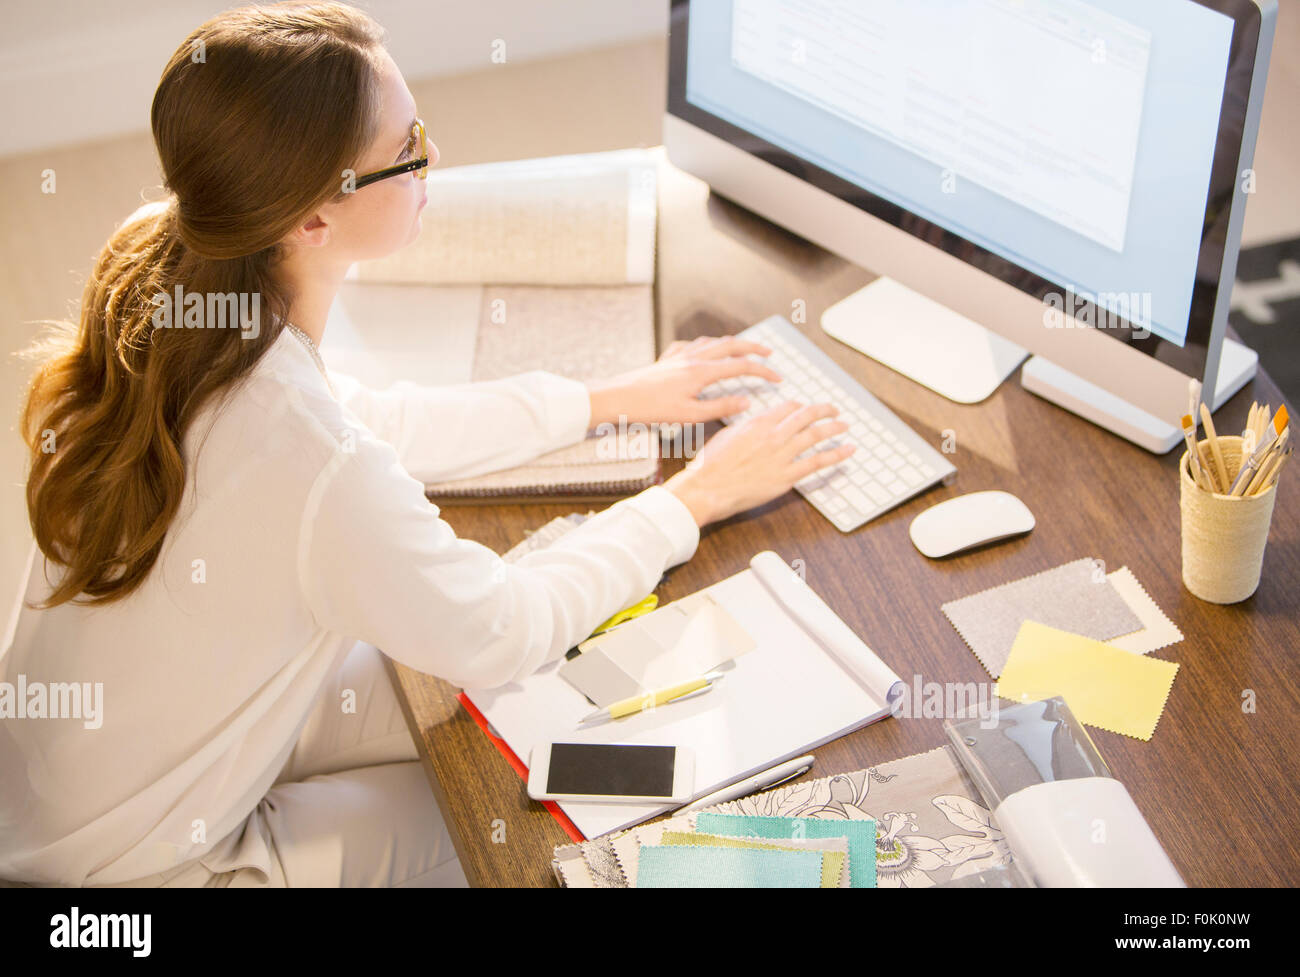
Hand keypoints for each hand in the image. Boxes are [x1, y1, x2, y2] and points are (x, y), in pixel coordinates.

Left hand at [585, 335, 781, 427]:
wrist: (617, 398)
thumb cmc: (650, 409)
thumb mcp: (689, 415)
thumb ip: (720, 406)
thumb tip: (747, 401)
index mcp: (701, 372)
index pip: (741, 367)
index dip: (763, 371)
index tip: (777, 378)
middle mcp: (692, 358)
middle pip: (731, 345)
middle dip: (753, 348)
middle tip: (769, 355)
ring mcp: (678, 355)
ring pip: (712, 341)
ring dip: (731, 344)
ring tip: (742, 350)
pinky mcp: (666, 359)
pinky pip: (691, 345)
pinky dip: (705, 345)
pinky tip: (704, 351)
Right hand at [664, 401, 855, 526]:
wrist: (707, 488)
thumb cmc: (710, 465)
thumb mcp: (727, 435)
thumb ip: (746, 426)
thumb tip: (756, 422)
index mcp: (757, 423)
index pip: (788, 408)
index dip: (800, 407)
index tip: (806, 409)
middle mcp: (773, 435)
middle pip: (806, 416)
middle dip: (823, 411)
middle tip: (833, 410)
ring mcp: (782, 456)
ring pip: (816, 436)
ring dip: (833, 428)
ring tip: (844, 426)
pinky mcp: (787, 477)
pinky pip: (817, 462)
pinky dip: (836, 454)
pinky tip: (848, 450)